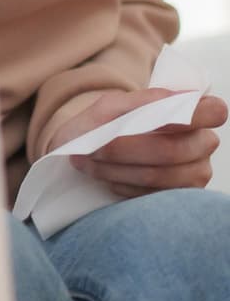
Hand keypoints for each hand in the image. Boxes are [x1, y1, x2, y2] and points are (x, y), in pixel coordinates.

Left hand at [49, 88, 228, 198]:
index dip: (191, 116)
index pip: (212, 112)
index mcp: (195, 112)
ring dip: (117, 169)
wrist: (92, 149)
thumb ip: (138, 103)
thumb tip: (162, 105)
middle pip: (171, 150)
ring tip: (89, 161)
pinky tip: (105, 175)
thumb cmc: (107, 122)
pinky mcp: (179, 198)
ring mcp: (195, 174)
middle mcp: (202, 144)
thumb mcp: (114, 104)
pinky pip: (150, 194)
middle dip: (124, 149)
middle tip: (92, 147)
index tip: (155, 118)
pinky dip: (121, 184)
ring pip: (157, 175)